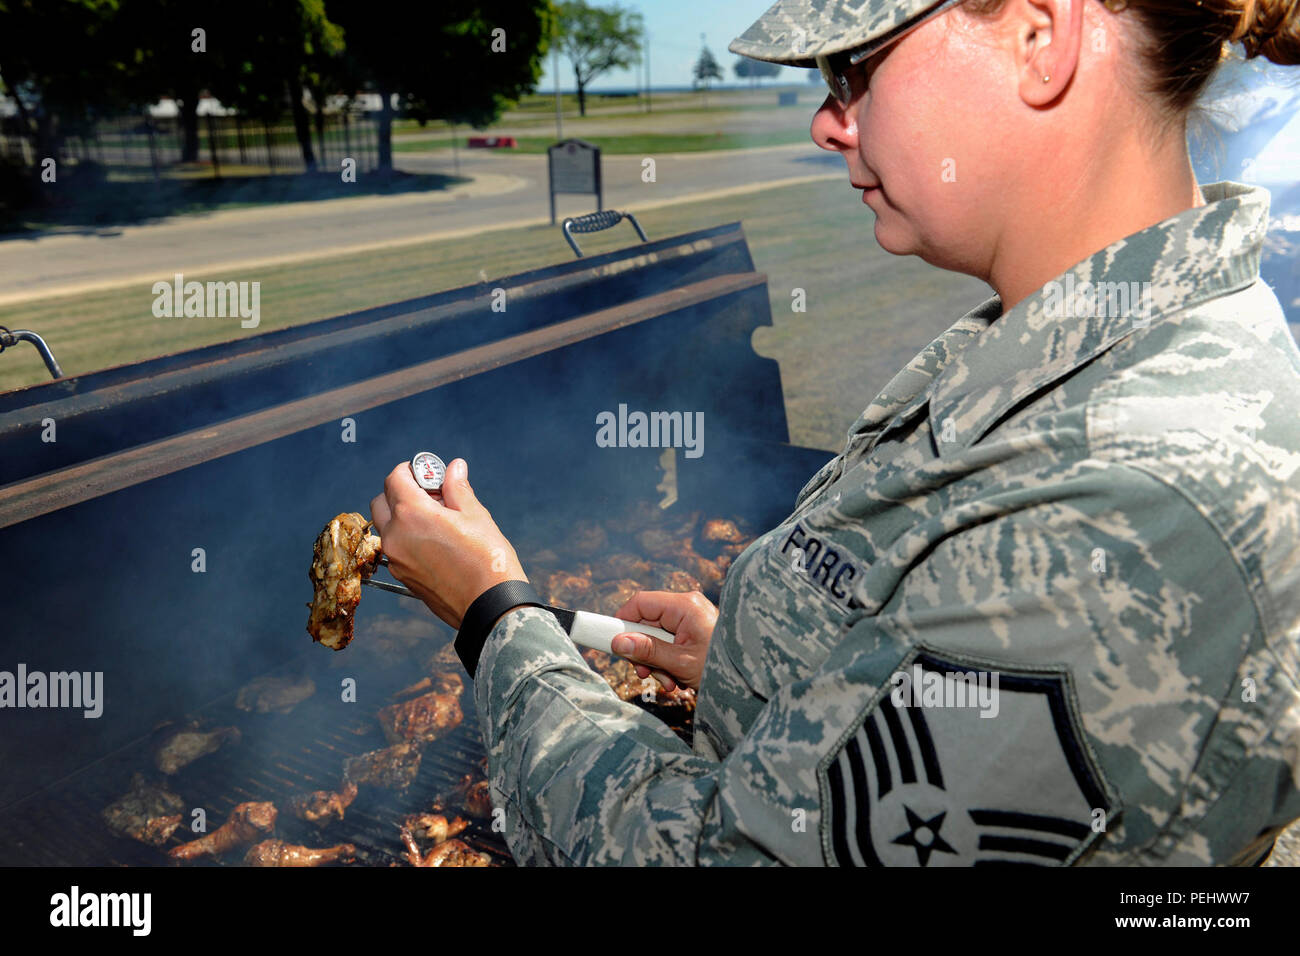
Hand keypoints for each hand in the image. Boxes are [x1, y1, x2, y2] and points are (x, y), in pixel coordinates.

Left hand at [370, 458, 526, 629]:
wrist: (489, 605)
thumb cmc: (487, 558)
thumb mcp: (475, 515)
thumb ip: (457, 488)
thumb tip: (454, 467)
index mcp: (412, 514)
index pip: (395, 478)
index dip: (411, 470)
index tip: (428, 472)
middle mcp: (395, 535)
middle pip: (381, 502)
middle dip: (400, 492)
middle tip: (431, 496)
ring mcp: (396, 559)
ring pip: (386, 527)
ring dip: (401, 516)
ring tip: (436, 521)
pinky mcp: (403, 577)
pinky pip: (396, 549)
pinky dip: (407, 539)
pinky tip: (436, 543)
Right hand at [609, 591, 717, 691]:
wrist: (754, 681)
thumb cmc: (723, 668)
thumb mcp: (680, 662)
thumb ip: (648, 651)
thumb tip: (618, 642)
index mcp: (685, 606)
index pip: (640, 603)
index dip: (622, 621)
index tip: (612, 643)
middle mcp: (688, 607)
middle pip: (647, 622)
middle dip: (644, 651)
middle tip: (645, 674)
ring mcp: (693, 619)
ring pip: (657, 636)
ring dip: (656, 661)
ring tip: (670, 682)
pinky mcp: (696, 632)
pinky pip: (671, 643)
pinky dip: (669, 662)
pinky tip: (679, 680)